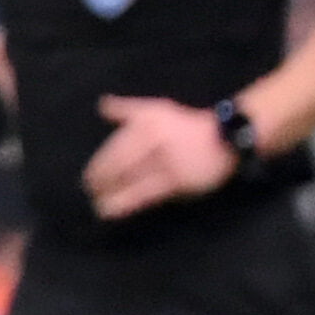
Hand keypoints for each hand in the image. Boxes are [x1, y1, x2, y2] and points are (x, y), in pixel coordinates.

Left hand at [84, 94, 236, 218]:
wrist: (225, 136)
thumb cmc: (186, 125)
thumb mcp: (157, 109)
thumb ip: (127, 109)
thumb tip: (102, 105)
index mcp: (146, 123)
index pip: (115, 148)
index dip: (99, 166)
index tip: (88, 179)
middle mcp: (155, 140)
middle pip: (120, 164)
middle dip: (102, 181)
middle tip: (91, 193)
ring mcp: (167, 161)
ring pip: (132, 179)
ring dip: (112, 194)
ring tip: (98, 206)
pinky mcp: (178, 180)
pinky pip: (148, 193)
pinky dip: (128, 202)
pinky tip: (114, 210)